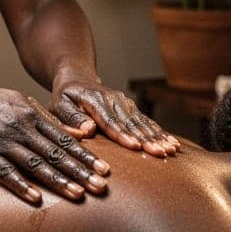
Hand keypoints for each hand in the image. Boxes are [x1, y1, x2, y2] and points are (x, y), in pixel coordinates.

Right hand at [0, 80, 110, 204]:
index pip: (64, 140)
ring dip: (58, 181)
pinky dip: (21, 185)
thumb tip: (79, 133)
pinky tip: (36, 198)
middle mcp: (20, 129)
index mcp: (31, 116)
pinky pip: (5, 173)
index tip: (104, 170)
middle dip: (80, 172)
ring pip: (35, 164)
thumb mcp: (20, 102)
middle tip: (100, 187)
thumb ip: (49, 119)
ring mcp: (2, 142)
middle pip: (55, 154)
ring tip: (78, 195)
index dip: (85, 156)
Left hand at [51, 80, 179, 156]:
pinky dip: (160, 133)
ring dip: (158, 137)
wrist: (77, 78)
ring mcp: (125, 102)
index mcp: (95, 100)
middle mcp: (114, 100)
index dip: (122, 134)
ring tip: (171, 150)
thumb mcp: (58, 105)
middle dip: (147, 139)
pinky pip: (147, 121)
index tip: (134, 147)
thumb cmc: (65, 97)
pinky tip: (173, 143)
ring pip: (143, 122)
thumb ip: (70, 118)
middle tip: (160, 153)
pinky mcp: (131, 107)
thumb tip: (88, 130)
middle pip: (131, 122)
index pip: (110, 120)